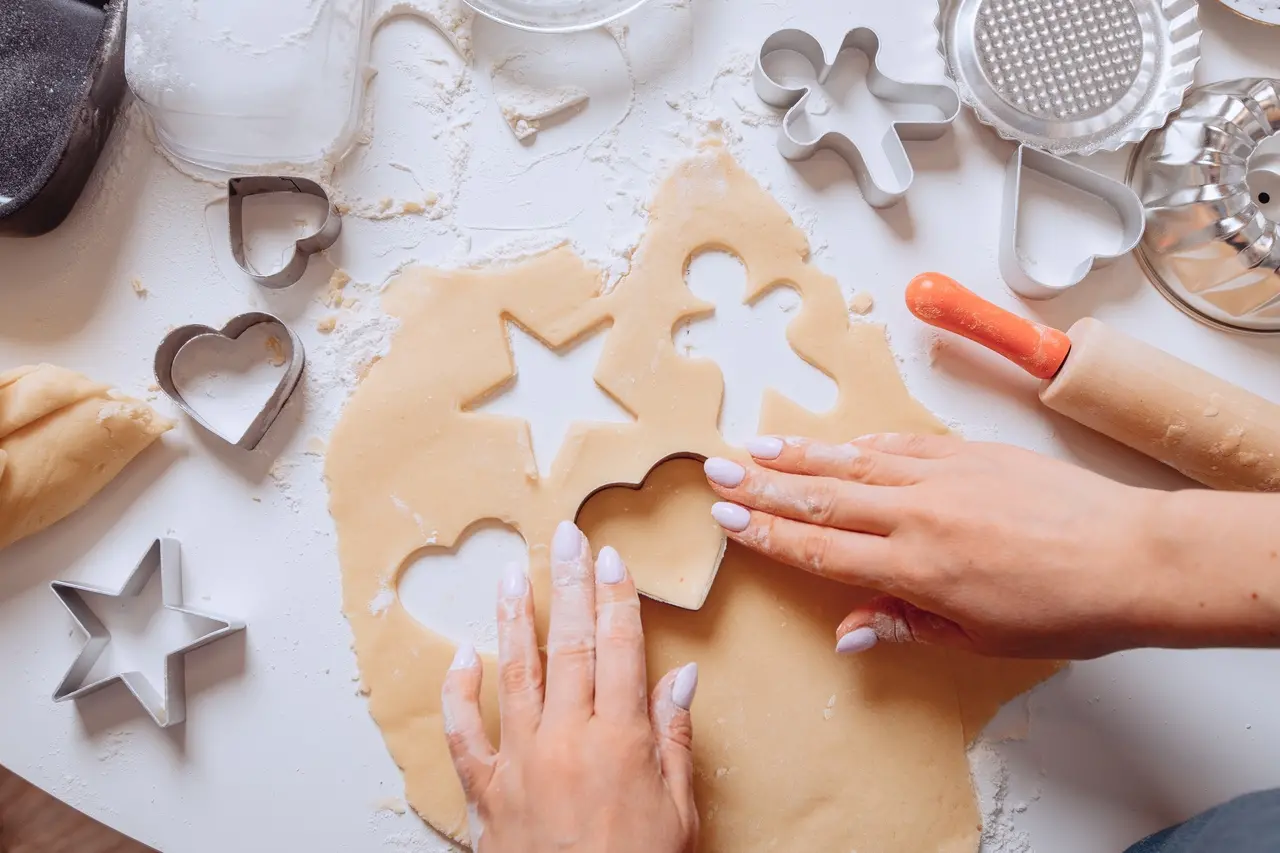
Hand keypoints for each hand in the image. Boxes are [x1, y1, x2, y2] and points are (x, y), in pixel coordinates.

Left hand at [442, 521, 699, 852]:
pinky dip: (459, 695)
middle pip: (571, 645)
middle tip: (565, 537)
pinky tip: (462, 658)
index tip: (611, 558)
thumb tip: (682, 674)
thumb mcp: (677, 809)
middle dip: (569, 585)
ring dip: (516, 619)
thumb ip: (673, 737)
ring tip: (513, 574)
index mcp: (620, 739)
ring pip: (516, 673)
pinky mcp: (487, 791)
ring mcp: (521, 761)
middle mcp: (567, 737)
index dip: (617, 598)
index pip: (621, 648)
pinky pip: (464, 734)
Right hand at [702, 434, 1172, 658]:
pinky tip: (838, 444)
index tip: (728, 517)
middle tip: (716, 468)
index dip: (768, 534)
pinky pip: (901, 445)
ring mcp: (942, 476)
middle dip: (763, 484)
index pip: (820, 548)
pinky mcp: (970, 453)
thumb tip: (850, 632)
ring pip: (853, 463)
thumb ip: (906, 624)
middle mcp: (917, 514)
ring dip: (800, 455)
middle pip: (822, 497)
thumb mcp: (978, 638)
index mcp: (914, 567)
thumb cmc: (1062, 609)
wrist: (1131, 555)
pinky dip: (863, 444)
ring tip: (756, 444)